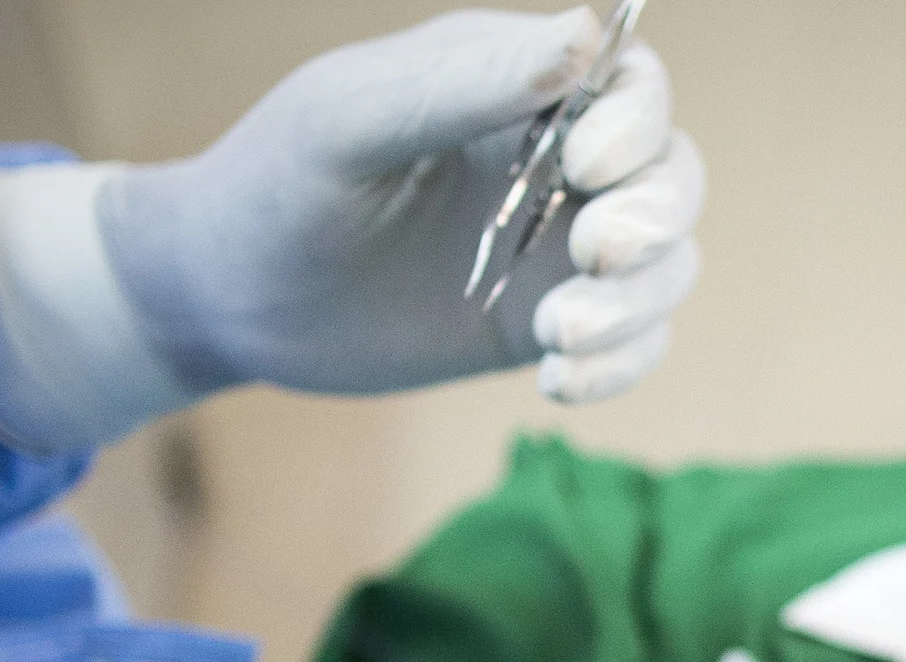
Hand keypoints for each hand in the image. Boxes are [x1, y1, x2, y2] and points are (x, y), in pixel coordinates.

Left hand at [0, 8, 702, 452]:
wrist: (233, 299)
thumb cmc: (277, 183)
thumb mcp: (354, 120)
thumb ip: (466, 80)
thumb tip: (591, 38)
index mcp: (514, 83)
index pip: (633, 84)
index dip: (636, 121)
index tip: (584, 164)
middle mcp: (554, 161)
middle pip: (672, 177)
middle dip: (654, 219)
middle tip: (592, 256)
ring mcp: (556, 248)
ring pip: (665, 266)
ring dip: (636, 304)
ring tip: (559, 336)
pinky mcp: (544, 324)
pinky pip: (631, 342)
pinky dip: (618, 365)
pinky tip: (556, 379)